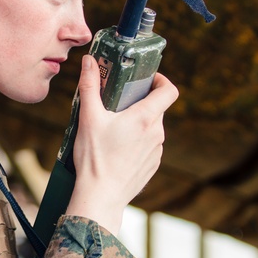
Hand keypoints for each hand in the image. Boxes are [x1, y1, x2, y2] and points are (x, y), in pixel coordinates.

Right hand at [64, 54, 178, 232]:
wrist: (100, 197)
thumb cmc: (94, 158)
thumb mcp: (88, 117)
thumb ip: (89, 85)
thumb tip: (89, 61)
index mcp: (145, 118)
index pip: (169, 90)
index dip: (161, 80)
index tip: (147, 79)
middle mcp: (156, 133)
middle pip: (156, 108)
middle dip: (139, 102)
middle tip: (118, 103)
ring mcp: (157, 151)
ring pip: (151, 127)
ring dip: (138, 123)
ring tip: (114, 128)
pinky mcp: (152, 165)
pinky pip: (149, 145)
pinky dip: (137, 141)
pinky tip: (117, 149)